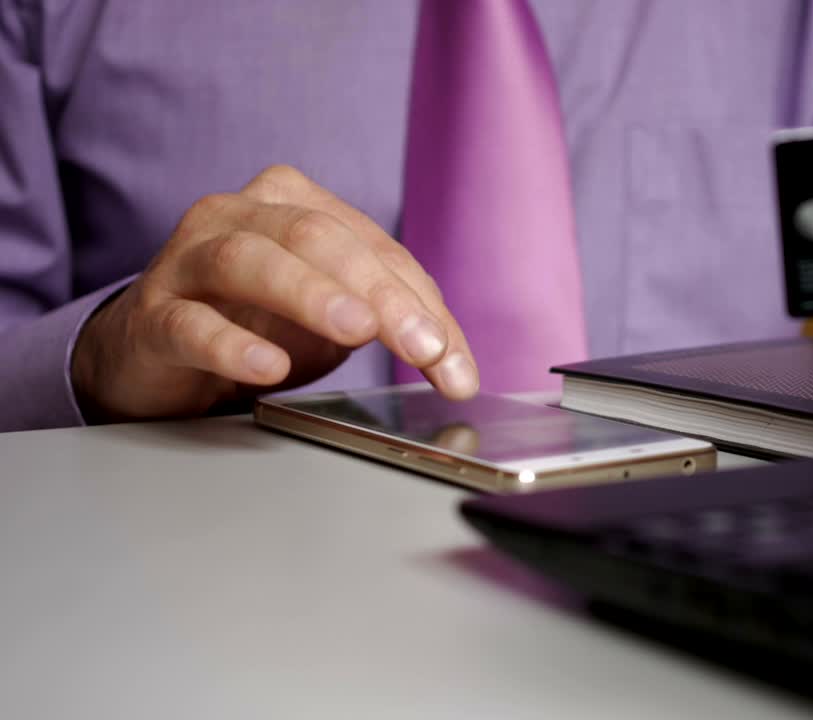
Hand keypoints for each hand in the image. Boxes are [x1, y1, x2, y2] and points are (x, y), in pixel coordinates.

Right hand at [72, 165, 478, 421]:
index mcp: (294, 204)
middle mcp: (238, 216)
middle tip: (423, 347)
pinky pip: (191, 324)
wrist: (159, 355)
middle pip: (318, 239)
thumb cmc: (256, 323)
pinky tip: (268, 366)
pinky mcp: (152, 316)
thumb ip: (393, 323)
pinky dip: (232, 344)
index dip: (422, 303)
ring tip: (356, 331)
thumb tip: (455, 363)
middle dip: (381, 294)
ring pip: (250, 260)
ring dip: (310, 295)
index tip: (454, 363)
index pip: (374, 247)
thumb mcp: (335, 318)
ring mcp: (187, 260)